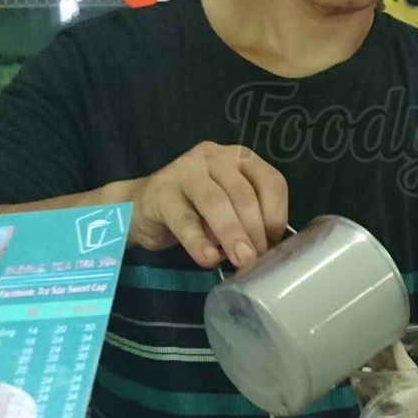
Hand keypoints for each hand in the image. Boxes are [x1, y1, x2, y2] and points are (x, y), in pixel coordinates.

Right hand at [124, 143, 287, 269]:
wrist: (141, 206)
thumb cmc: (194, 209)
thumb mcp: (228, 210)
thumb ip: (247, 221)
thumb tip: (267, 250)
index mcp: (240, 159)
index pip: (270, 181)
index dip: (276, 215)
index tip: (273, 244)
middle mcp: (215, 157)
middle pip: (243, 193)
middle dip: (254, 230)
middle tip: (256, 259)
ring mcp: (185, 171)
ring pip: (215, 202)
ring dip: (232, 234)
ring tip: (240, 260)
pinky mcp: (160, 192)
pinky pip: (184, 219)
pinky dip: (199, 241)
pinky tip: (208, 258)